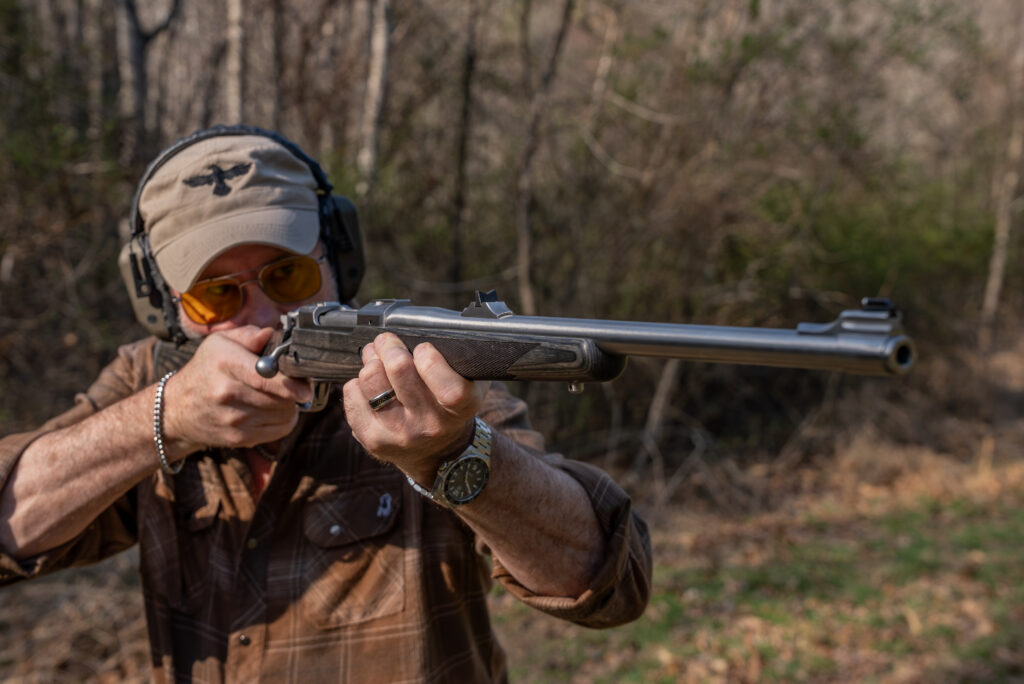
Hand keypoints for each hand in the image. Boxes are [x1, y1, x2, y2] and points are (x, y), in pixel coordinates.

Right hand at [163, 326, 312, 453]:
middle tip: (292, 384)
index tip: (306, 387)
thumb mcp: (220, 343)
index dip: (291, 384)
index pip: (265, 378)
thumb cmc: (205, 370)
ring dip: (289, 405)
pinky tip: (275, 410)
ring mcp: (233, 419)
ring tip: (280, 396)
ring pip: (283, 414)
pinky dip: (284, 421)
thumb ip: (250, 335)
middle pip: (280, 397)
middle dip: (293, 390)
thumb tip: (272, 334)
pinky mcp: (238, 438)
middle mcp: (227, 392)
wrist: (177, 409)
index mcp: (226, 363)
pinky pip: (278, 431)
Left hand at [343, 333, 488, 481]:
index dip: (430, 358)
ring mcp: (400, 434)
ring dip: (370, 361)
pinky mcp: (374, 439)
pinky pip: (353, 394)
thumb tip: (428, 329)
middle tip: (388, 341)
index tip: (423, 348)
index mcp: (460, 409)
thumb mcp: (470, 383)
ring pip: (371, 378)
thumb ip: (460, 359)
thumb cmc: (449, 406)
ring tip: (375, 358)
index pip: (447, 385)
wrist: (436, 452)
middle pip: (400, 369)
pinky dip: (358, 383)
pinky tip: (370, 386)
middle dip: (390, 346)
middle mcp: (431, 425)